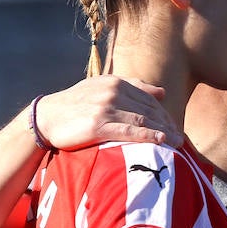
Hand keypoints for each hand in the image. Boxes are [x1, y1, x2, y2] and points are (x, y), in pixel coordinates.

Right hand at [37, 77, 181, 150]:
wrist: (45, 118)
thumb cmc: (75, 106)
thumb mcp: (102, 89)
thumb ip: (133, 87)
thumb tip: (162, 92)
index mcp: (116, 82)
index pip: (149, 99)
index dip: (165, 114)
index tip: (175, 128)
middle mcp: (113, 92)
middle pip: (149, 110)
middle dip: (168, 125)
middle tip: (181, 139)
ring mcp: (106, 107)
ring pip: (143, 120)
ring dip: (164, 133)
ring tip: (177, 145)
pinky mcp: (98, 124)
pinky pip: (129, 131)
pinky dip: (148, 136)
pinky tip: (161, 142)